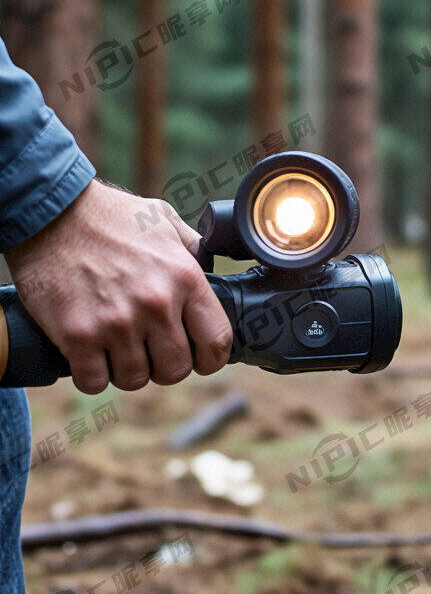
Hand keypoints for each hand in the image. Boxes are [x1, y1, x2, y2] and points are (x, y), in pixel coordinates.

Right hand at [5, 179, 233, 392]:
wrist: (50, 211)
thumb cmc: (109, 216)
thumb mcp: (165, 221)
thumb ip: (193, 249)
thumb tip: (213, 267)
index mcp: (185, 278)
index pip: (217, 342)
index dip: (211, 359)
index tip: (201, 359)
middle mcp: (156, 304)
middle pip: (176, 370)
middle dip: (165, 366)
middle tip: (150, 351)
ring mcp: (116, 322)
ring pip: (135, 379)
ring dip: (127, 370)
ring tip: (118, 348)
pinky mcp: (77, 335)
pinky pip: (94, 381)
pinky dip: (92, 374)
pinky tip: (91, 355)